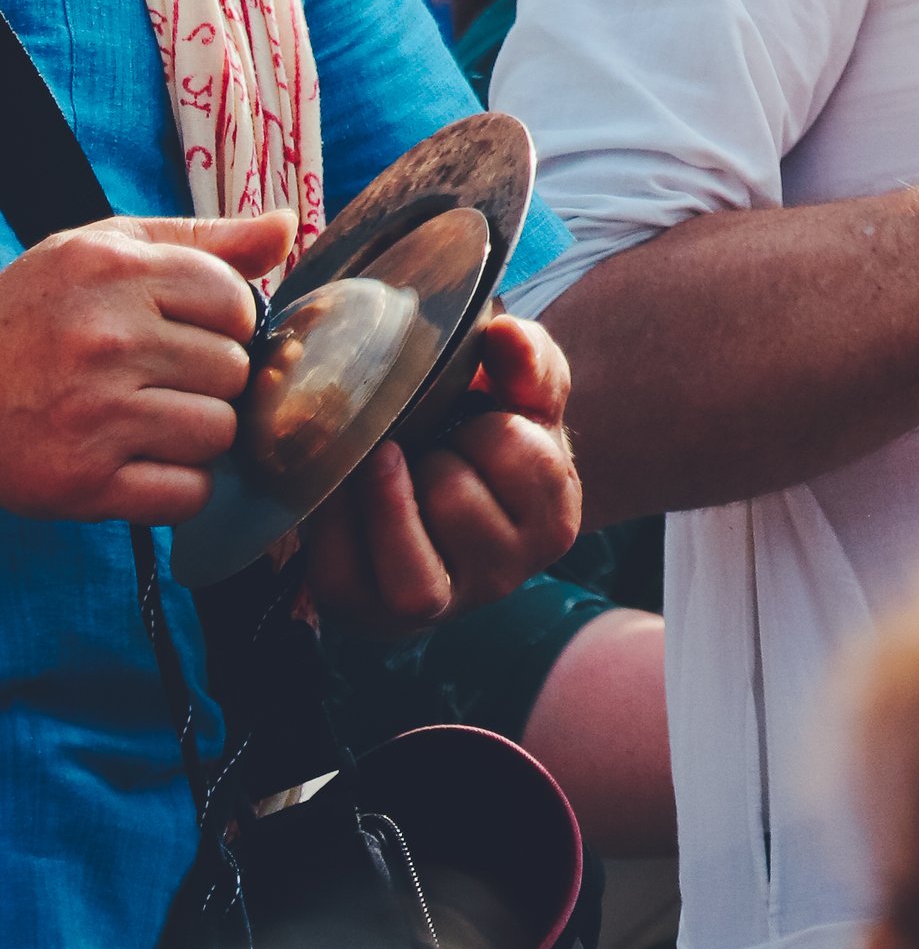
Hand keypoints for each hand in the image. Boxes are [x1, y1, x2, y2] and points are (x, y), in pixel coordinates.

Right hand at [0, 208, 290, 523]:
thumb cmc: (33, 316)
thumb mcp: (106, 251)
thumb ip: (203, 239)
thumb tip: (288, 227)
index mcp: (118, 270)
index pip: (236, 301)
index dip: (223, 323)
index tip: (188, 332)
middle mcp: (109, 338)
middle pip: (233, 370)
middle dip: (208, 379)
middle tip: (160, 380)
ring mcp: (96, 414)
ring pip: (217, 432)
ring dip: (195, 435)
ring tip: (149, 421)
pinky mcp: (82, 484)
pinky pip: (186, 494)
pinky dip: (176, 488)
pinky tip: (141, 465)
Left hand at [302, 311, 580, 629]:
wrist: (429, 480)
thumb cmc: (483, 431)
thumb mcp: (521, 391)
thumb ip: (527, 355)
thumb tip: (502, 333)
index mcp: (553, 520)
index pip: (519, 455)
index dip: (489, 424)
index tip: (481, 423)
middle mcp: (504, 576)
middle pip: (453, 497)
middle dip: (434, 453)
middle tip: (435, 448)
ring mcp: (437, 606)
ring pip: (406, 548)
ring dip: (387, 488)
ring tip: (397, 471)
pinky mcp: (369, 615)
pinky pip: (343, 569)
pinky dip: (335, 518)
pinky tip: (346, 487)